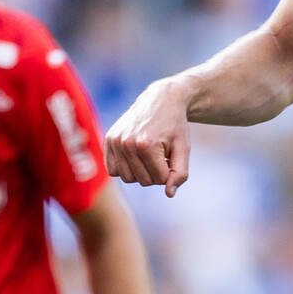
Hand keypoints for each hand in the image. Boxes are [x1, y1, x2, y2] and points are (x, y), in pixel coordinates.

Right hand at [104, 77, 193, 196]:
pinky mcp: (109, 139)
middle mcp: (126, 143)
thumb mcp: (183, 148)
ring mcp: (115, 141)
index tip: (171, 155)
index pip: (160, 180)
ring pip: (127, 178)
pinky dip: (124, 167)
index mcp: (146, 145)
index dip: (169, 171)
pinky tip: (135, 155)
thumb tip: (169, 194)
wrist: (161, 99)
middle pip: (143, 181)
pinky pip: (112, 170)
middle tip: (160, 153)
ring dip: (140, 171)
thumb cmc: (175, 125)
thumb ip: (180, 173)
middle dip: (155, 172)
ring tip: (148, 154)